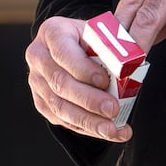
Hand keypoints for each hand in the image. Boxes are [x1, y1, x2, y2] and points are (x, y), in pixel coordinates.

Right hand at [26, 15, 132, 142]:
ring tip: (112, 129)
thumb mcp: (100, 33)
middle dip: (89, 100)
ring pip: (60, 106)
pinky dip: (87, 128)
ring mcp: (37, 81)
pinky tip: (109, 132)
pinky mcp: (42, 102)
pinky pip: (63, 120)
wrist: (75, 45)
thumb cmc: (91, 38)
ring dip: (88, 121)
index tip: (105, 81)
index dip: (84, 69)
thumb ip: (109, 47)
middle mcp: (39, 56)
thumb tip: (127, 68)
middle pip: (60, 83)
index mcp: (52, 32)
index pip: (64, 53)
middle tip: (113, 109)